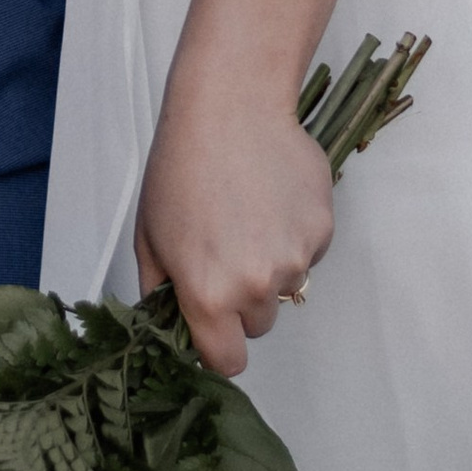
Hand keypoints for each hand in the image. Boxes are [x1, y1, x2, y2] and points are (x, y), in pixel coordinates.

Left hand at [134, 56, 334, 377]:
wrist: (229, 109)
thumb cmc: (182, 166)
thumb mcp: (150, 238)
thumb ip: (160, 293)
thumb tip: (170, 323)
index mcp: (209, 295)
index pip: (227, 362)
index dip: (218, 347)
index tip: (213, 329)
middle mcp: (256, 286)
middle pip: (258, 324)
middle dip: (242, 301)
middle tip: (224, 251)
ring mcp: (295, 258)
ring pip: (285, 287)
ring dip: (270, 265)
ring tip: (247, 215)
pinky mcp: (322, 230)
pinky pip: (308, 252)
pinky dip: (293, 235)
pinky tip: (270, 198)